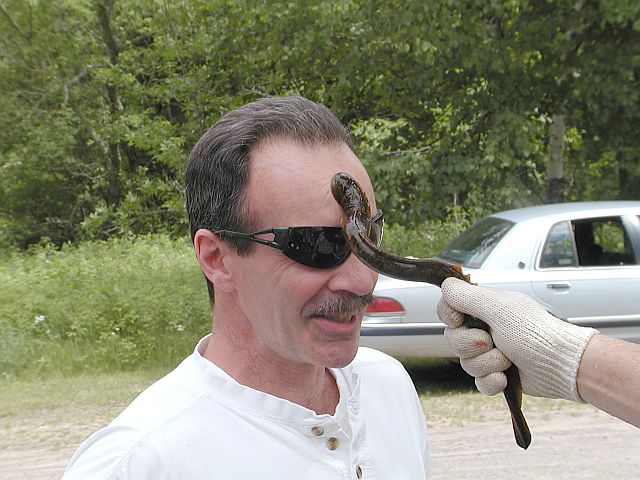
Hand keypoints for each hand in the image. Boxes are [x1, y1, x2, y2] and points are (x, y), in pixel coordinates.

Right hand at [437, 277, 597, 401]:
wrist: (560, 366)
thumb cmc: (535, 333)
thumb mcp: (498, 308)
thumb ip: (467, 296)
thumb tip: (445, 285)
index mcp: (484, 308)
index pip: (449, 308)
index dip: (449, 317)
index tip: (459, 321)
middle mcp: (485, 328)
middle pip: (453, 339)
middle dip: (470, 345)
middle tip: (489, 342)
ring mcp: (491, 352)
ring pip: (465, 363)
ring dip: (486, 363)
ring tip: (507, 360)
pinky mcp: (498, 374)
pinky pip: (479, 382)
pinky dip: (492, 381)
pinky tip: (506, 377)